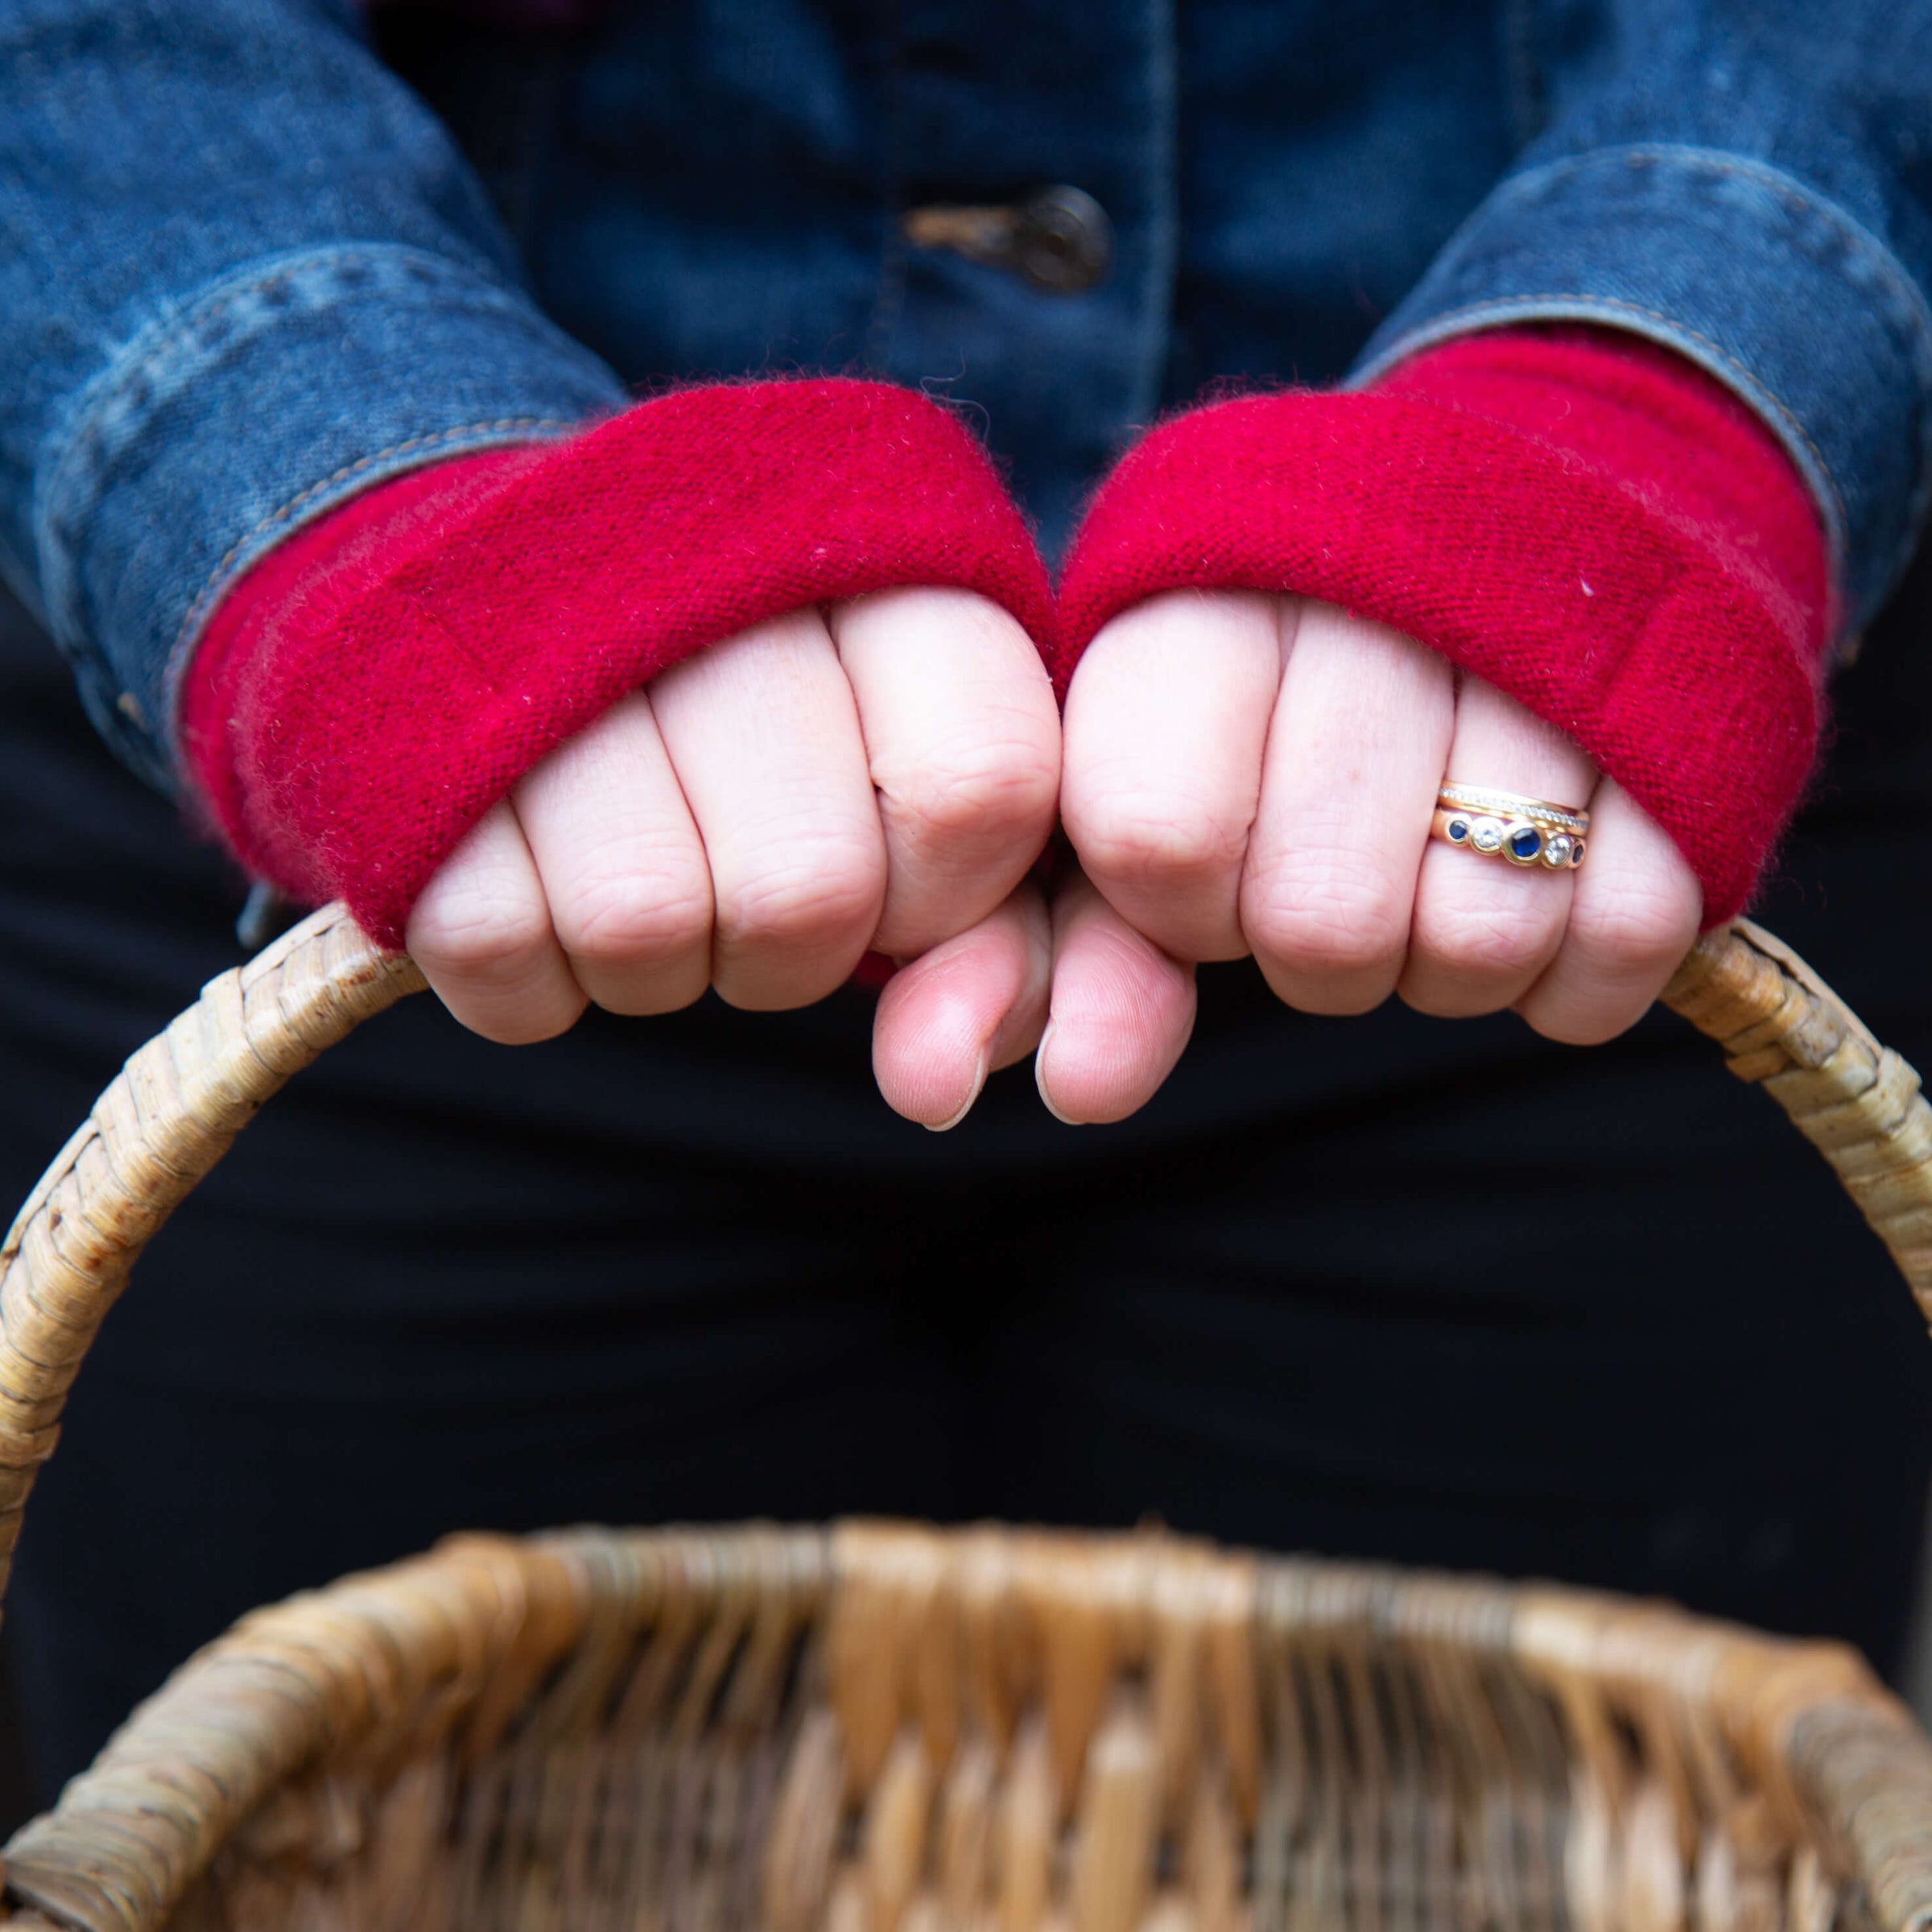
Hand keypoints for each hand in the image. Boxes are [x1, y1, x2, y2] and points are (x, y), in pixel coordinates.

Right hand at [403, 587, 1060, 1053]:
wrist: (494, 581)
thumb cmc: (755, 700)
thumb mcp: (907, 752)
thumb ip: (979, 917)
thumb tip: (939, 1086)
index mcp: (882, 564)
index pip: (977, 790)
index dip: (941, 898)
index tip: (892, 874)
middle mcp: (715, 585)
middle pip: (811, 892)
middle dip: (788, 947)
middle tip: (741, 880)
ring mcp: (545, 655)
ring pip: (650, 931)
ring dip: (658, 962)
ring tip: (635, 871)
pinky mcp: (406, 749)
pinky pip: (503, 963)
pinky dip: (532, 977)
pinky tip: (536, 886)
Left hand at [889, 590, 1699, 1127]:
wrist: (1510, 530)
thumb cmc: (1268, 705)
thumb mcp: (1131, 785)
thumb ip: (1040, 949)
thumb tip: (976, 1096)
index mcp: (1205, 601)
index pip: (1152, 839)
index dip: (1178, 899)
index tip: (1204, 851)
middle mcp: (1372, 614)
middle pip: (1316, 925)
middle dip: (1311, 941)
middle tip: (1332, 861)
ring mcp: (1542, 672)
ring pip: (1462, 952)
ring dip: (1438, 958)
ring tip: (1434, 858)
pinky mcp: (1683, 750)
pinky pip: (1607, 958)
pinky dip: (1562, 973)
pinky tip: (1539, 884)